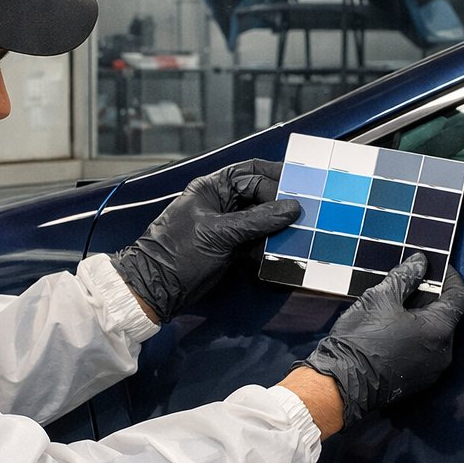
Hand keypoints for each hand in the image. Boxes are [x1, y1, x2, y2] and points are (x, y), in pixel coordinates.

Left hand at [111, 159, 299, 322]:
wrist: (157, 288)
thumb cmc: (178, 253)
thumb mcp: (220, 233)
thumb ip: (258, 220)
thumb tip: (292, 208)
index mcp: (211, 188)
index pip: (251, 174)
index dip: (275, 181)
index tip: (299, 193)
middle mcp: (220, 202)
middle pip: (258, 194)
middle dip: (281, 202)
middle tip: (306, 209)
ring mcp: (225, 224)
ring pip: (260, 217)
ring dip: (278, 224)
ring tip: (299, 228)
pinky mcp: (229, 246)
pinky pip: (256, 237)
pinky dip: (270, 241)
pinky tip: (283, 245)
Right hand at [301, 255, 463, 427]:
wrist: (341, 382)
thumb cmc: (361, 340)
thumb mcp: (381, 298)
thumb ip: (405, 277)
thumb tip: (419, 262)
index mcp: (439, 330)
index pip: (459, 297)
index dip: (451, 278)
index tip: (438, 268)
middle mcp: (443, 352)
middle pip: (447, 317)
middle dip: (432, 298)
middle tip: (411, 285)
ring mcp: (432, 370)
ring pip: (435, 335)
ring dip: (422, 319)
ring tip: (398, 308)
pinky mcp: (418, 381)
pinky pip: (424, 352)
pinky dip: (416, 337)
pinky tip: (394, 330)